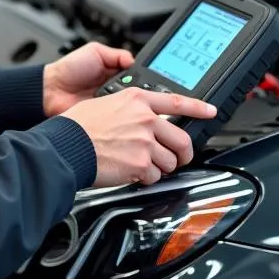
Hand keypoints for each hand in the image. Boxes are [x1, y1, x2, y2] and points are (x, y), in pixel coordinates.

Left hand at [42, 41, 134, 116]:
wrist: (51, 90)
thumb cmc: (69, 69)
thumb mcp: (95, 51)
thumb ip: (117, 54)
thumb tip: (134, 60)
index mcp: (115, 72)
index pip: (137, 76)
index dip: (141, 77)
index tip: (144, 77)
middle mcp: (115, 89)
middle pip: (136, 92)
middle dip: (135, 89)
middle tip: (129, 85)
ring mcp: (110, 105)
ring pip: (129, 105)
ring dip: (125, 101)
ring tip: (117, 94)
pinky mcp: (104, 118)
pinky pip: (117, 117)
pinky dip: (117, 113)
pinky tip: (113, 107)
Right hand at [63, 88, 217, 186]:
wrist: (68, 144)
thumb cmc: (80, 126)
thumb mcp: (107, 102)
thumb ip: (130, 109)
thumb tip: (142, 119)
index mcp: (137, 100)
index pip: (177, 102)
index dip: (199, 108)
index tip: (210, 112)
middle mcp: (145, 119)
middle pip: (181, 139)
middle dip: (182, 153)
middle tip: (178, 159)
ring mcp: (144, 142)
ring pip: (170, 161)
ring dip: (160, 168)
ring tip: (143, 166)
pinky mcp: (140, 164)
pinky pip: (155, 177)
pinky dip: (146, 179)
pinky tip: (132, 172)